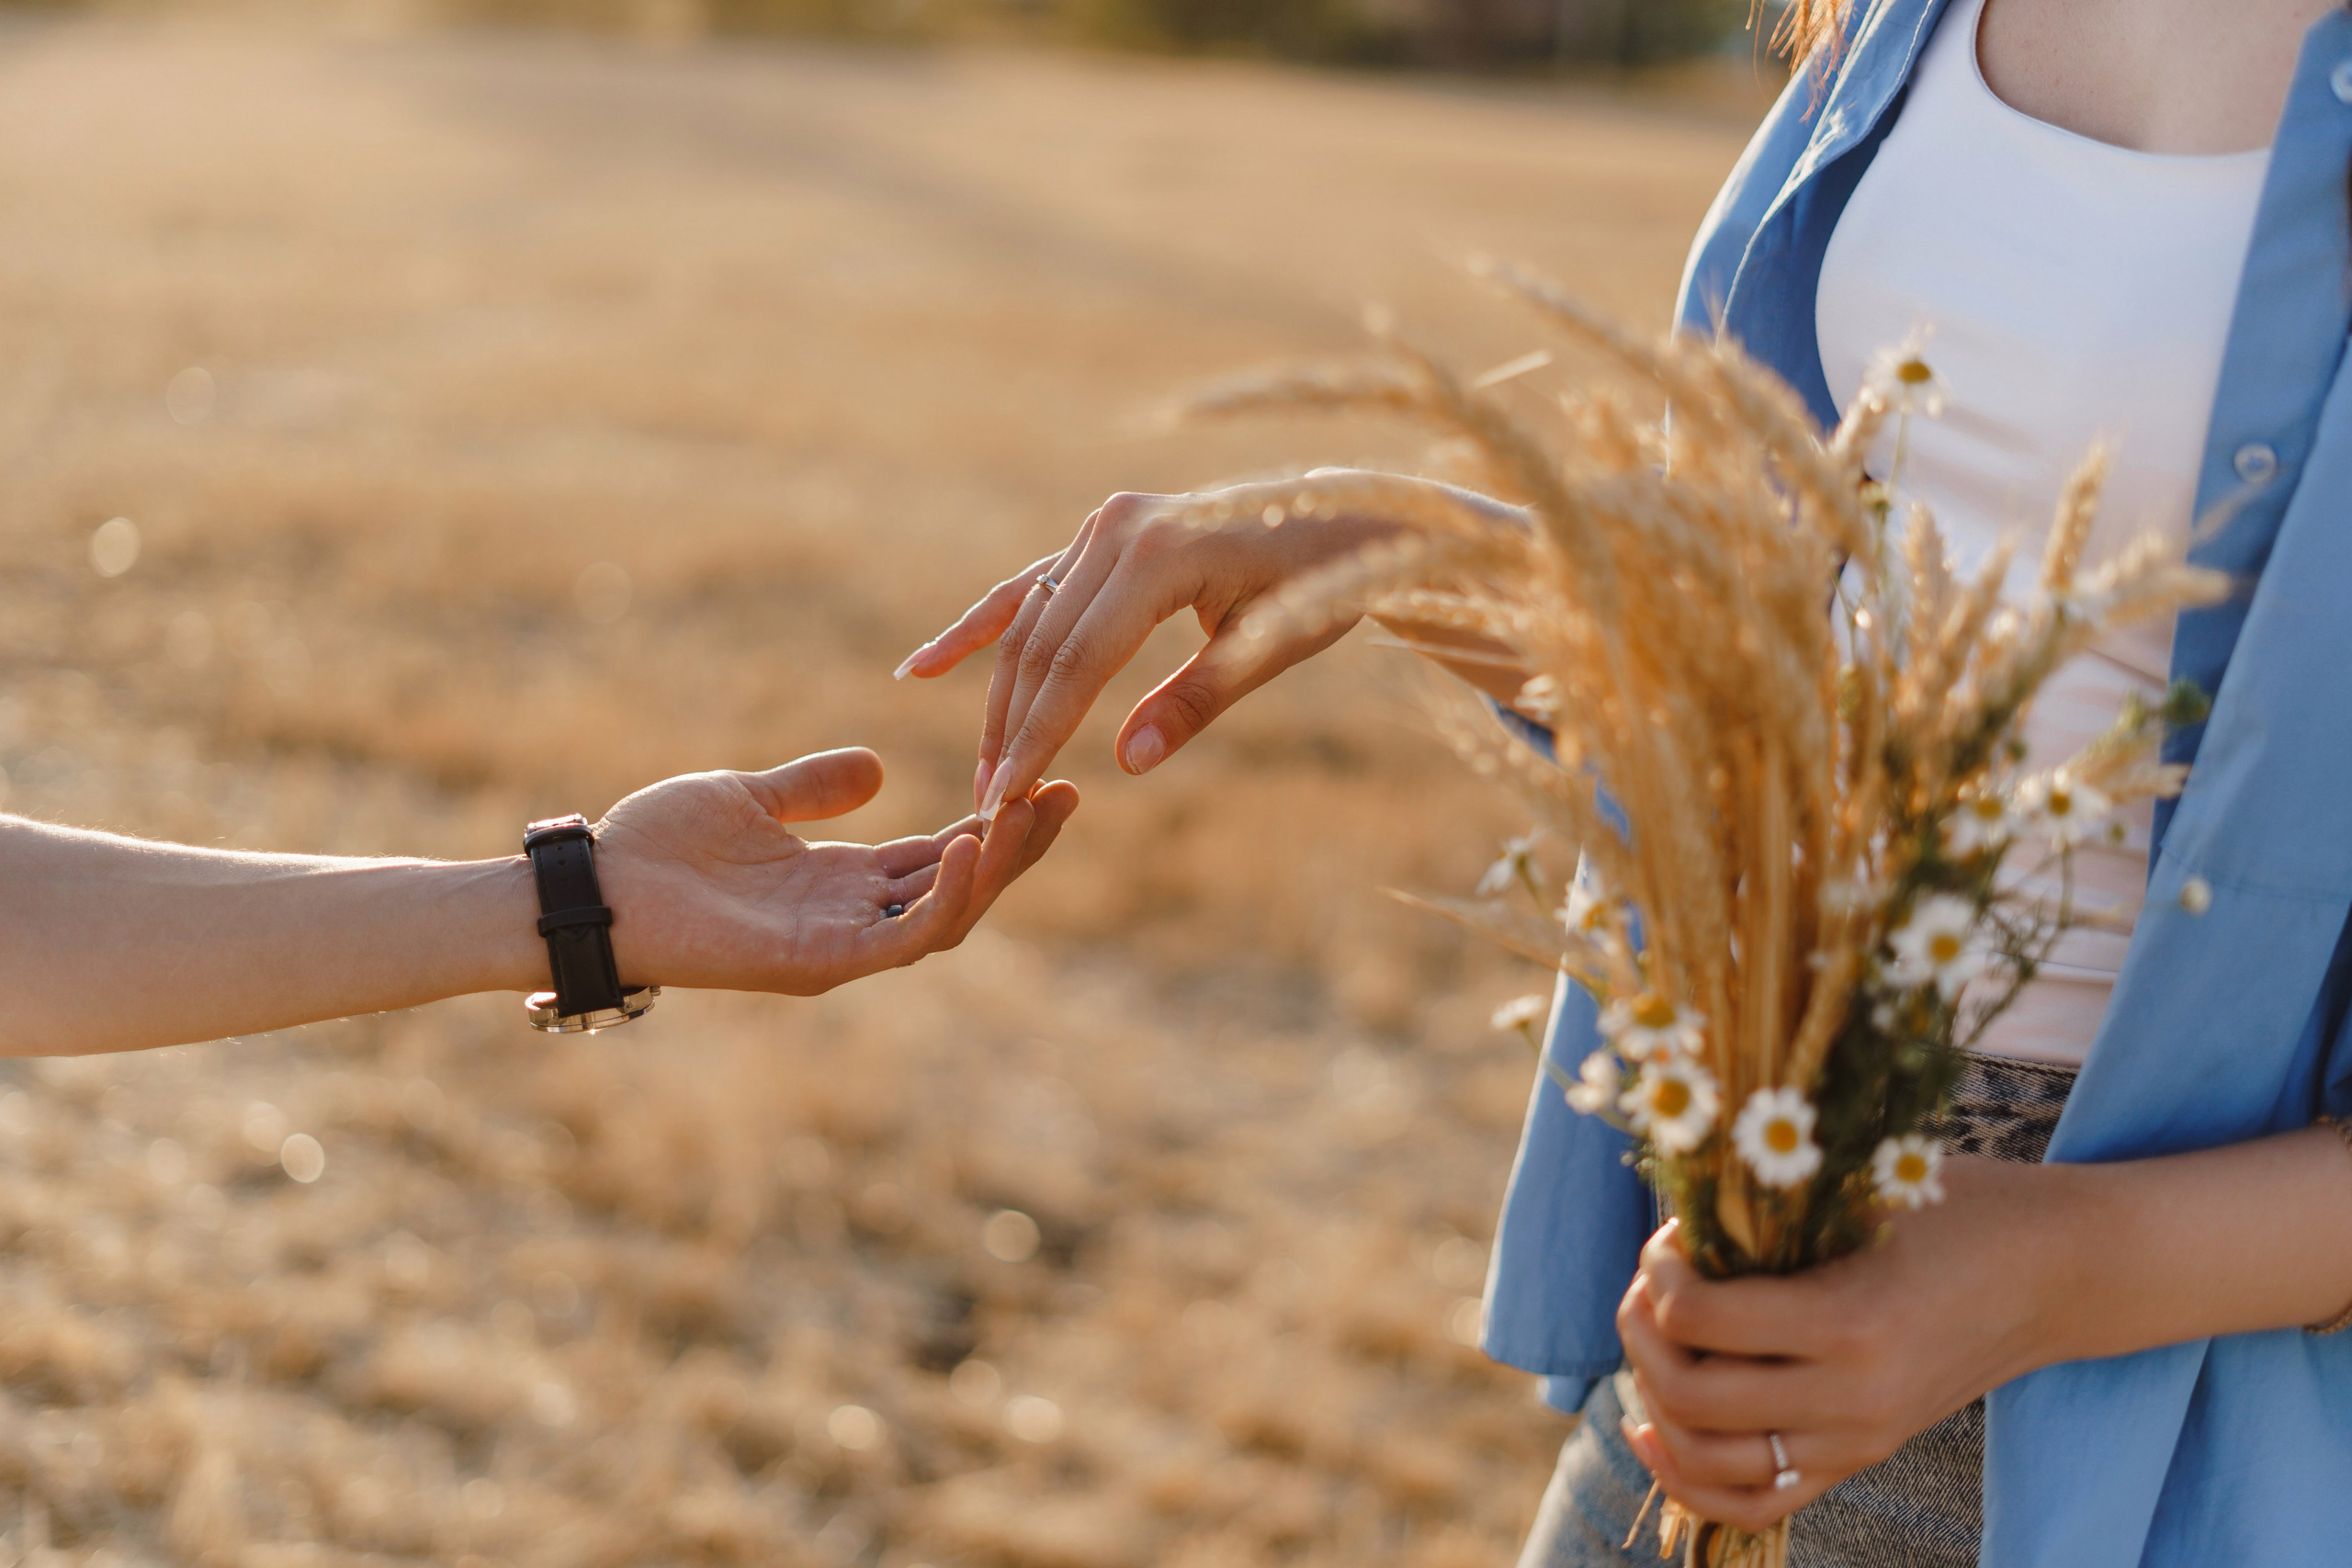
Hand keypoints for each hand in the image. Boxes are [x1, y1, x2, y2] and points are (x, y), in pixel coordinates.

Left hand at [593, 748, 1076, 996]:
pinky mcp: (818, 964)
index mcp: (841, 882)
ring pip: (947, 917)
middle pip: (962, 889)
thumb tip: (877, 766)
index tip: (1044, 780)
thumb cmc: (655, 846)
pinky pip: (900, 939)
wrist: (596, 886)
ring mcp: (839, 946)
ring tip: (1028, 813)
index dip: (996, 824)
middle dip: (1018, 846)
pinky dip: (940, 896)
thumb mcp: (748, 796)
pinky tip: (963, 846)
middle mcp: (850, 919)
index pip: (940, 857)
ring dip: (995, 869)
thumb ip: (813, 786)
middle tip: (1065, 793)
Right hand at [895, 483, 1407, 818]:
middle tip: (989, 802)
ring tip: (983, 769)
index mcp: (1158, 556)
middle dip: (1013, 728)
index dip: (1039, 735)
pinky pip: (1031, 589)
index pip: (1078, 663)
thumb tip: (1127, 763)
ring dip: (1000, 697)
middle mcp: (1117, 529)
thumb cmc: (1320, 584)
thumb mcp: (1267, 648)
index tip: (1007, 796)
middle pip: (1042, 645)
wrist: (1345, 515)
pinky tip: (923, 667)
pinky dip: (981, 628)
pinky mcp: (1100, 533)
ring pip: (1031, 624)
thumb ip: (1195, 702)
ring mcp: (1103, 526)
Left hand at [1612, 1160, 2068, 1531]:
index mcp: (1850, 1320)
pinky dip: (1688, 1477)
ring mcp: (1858, 1440)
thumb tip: (1673, 1227)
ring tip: (1653, 1338)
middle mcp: (1853, 1397)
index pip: (1699, 1316)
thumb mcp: (1864, 1190)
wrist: (2057, 1273)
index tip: (1671, 1235)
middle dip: (1642, 1332)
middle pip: (1690, 1395)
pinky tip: (1651, 1428)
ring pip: (1708, 1459)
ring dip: (1655, 1396)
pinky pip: (1754, 1501)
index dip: (1659, 1270)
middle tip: (1650, 1284)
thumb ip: (1773, 1212)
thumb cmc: (1959, 1210)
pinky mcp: (1862, 1458)